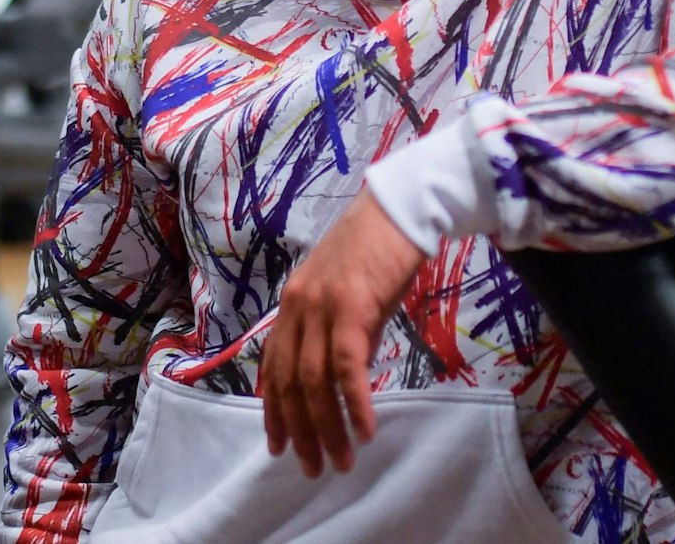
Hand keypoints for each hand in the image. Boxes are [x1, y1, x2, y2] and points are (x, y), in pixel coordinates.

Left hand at [261, 186, 425, 477]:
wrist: (401, 207)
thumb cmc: (380, 249)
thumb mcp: (349, 293)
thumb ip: (340, 331)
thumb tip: (346, 376)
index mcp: (293, 304)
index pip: (273, 367)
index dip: (273, 411)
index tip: (279, 446)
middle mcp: (297, 308)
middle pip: (289, 383)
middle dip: (300, 431)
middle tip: (313, 468)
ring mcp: (321, 307)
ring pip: (313, 382)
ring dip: (327, 427)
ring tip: (342, 460)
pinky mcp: (351, 307)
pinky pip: (346, 367)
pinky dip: (354, 403)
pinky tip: (365, 430)